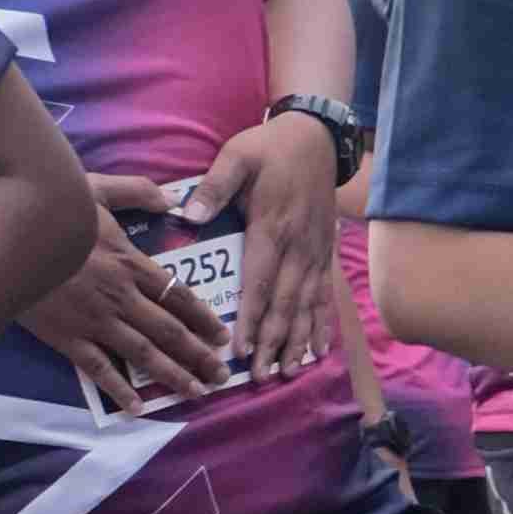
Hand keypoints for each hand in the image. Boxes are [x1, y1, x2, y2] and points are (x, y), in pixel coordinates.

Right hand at [24, 205, 232, 410]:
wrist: (7, 235)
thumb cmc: (51, 209)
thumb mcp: (97, 188)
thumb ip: (137, 192)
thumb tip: (171, 200)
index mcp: (131, 263)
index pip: (178, 296)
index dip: (204, 318)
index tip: (223, 335)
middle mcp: (122, 296)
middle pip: (170, 331)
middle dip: (200, 355)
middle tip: (222, 375)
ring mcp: (96, 321)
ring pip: (144, 354)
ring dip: (174, 375)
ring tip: (197, 392)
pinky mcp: (68, 338)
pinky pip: (100, 370)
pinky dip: (120, 390)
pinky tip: (138, 407)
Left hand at [179, 116, 341, 375]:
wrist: (317, 137)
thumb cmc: (269, 148)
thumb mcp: (237, 156)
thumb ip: (214, 186)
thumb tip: (187, 214)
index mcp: (272, 226)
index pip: (259, 280)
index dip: (251, 317)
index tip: (241, 348)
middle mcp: (298, 246)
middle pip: (284, 303)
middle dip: (273, 342)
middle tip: (261, 375)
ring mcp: (315, 252)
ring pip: (307, 305)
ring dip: (297, 341)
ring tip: (288, 371)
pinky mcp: (325, 253)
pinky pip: (324, 295)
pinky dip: (321, 325)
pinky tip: (317, 350)